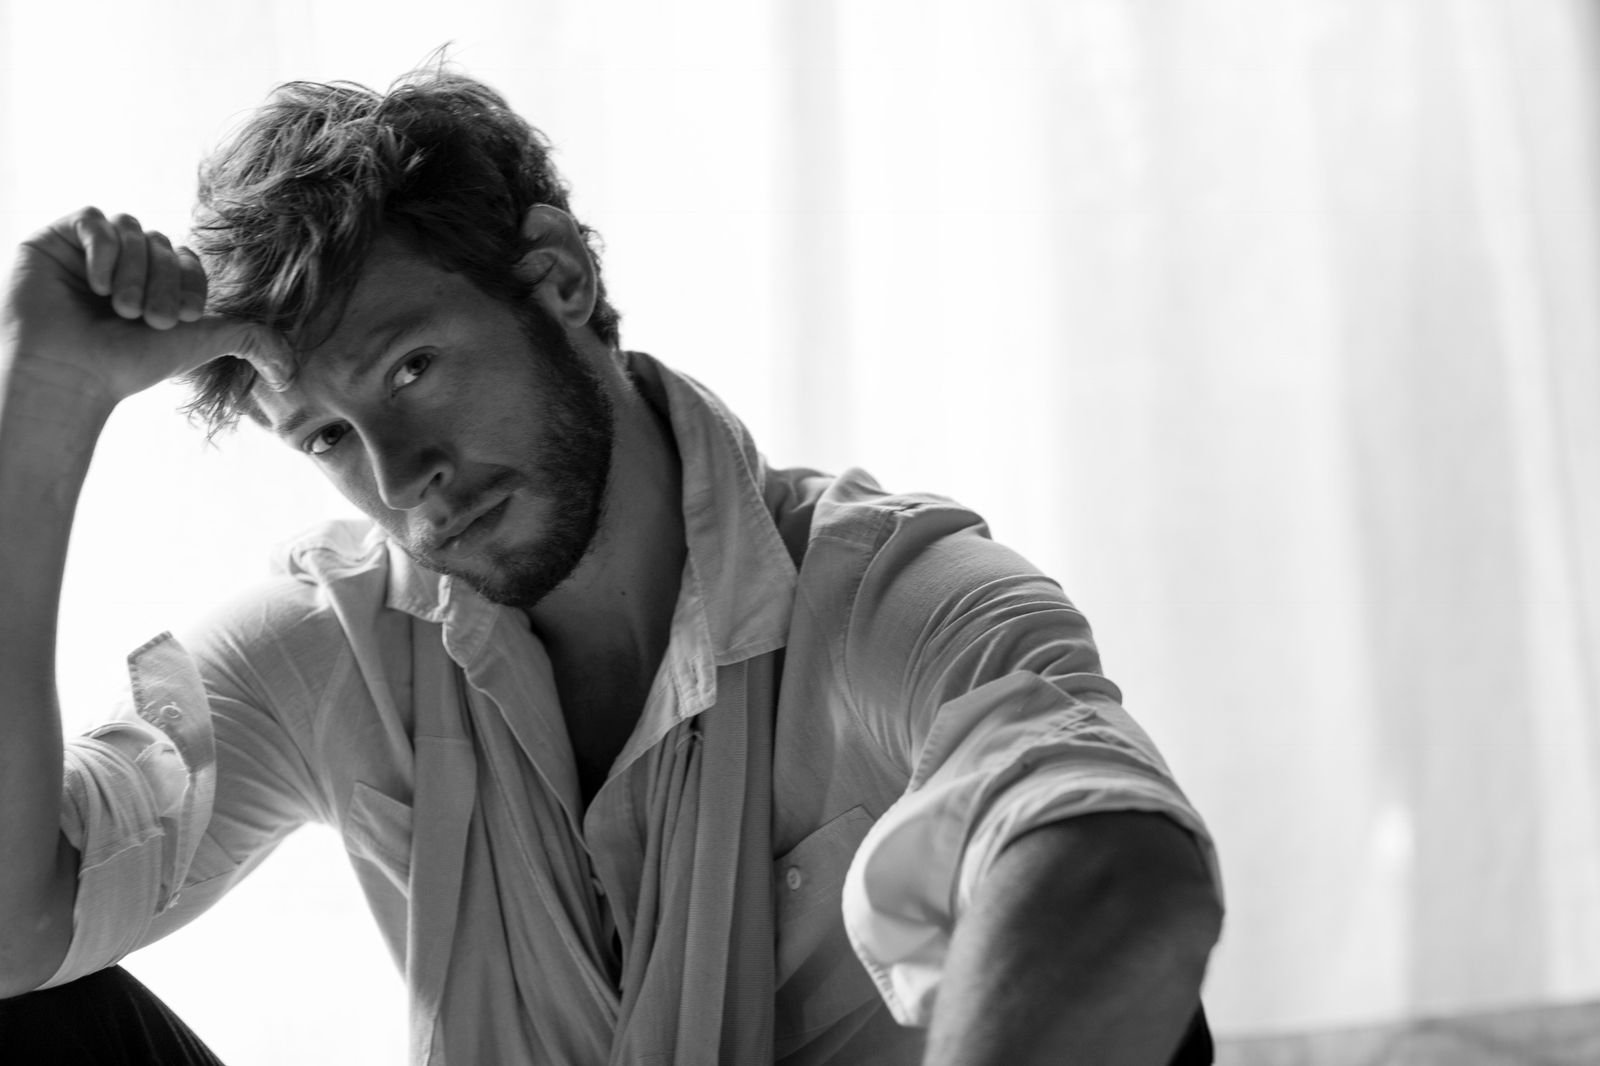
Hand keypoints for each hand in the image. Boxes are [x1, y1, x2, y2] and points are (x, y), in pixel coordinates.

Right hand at [1, 207, 265, 409]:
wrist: (74, 372)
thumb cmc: (132, 362)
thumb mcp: (202, 343)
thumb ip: (251, 340)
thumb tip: (289, 373)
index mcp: (158, 282)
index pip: (187, 257)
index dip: (191, 283)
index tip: (185, 320)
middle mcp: (126, 263)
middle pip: (161, 242)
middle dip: (162, 282)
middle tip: (149, 320)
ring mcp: (89, 250)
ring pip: (131, 228)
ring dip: (134, 272)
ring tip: (123, 309)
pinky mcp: (55, 240)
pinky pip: (92, 218)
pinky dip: (103, 249)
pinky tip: (97, 285)